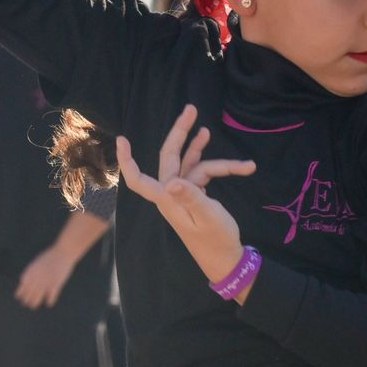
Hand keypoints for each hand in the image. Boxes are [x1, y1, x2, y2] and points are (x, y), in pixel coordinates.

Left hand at [14, 245, 76, 309]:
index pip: (21, 289)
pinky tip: (49, 303)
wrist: (62, 252)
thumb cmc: (49, 257)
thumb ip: (30, 273)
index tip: (21, 298)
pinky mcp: (55, 285)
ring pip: (37, 299)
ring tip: (33, 306)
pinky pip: (50, 298)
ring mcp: (45, 283)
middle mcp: (35, 280)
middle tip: (28, 304)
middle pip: (28, 296)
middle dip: (27, 301)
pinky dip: (50, 302)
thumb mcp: (36, 263)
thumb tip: (24, 281)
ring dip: (35, 303)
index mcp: (29, 274)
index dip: (21, 295)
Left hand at [117, 105, 257, 291]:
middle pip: (170, 157)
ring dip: (201, 148)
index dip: (128, 161)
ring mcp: (184, 193)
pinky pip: (204, 173)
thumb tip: (172, 182)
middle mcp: (172, 193)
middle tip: (191, 108)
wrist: (227, 258)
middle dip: (180, 132)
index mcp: (167, 199)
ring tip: (207, 129)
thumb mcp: (207, 217)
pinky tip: (244, 167)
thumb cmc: (215, 240)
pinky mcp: (196, 195)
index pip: (139, 179)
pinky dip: (223, 168)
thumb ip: (191, 197)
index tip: (122, 139)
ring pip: (192, 163)